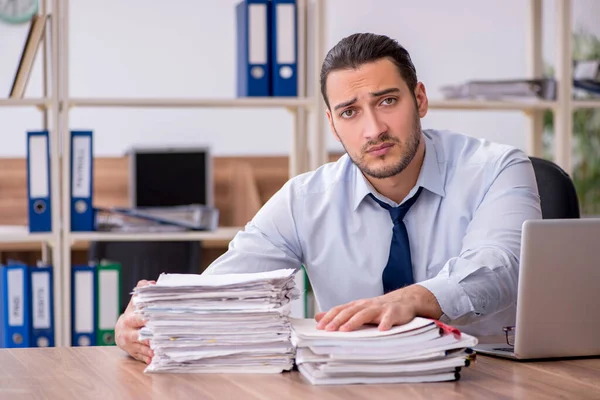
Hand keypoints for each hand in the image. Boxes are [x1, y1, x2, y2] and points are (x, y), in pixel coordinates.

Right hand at [115, 279, 154, 363]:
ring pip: (142, 348)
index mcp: (130, 318)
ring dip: (152, 350)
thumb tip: (152, 284)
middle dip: (152, 338)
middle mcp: (127, 332)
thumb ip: (143, 289)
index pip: (140, 318)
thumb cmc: (133, 314)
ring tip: (161, 350)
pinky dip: (150, 358)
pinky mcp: (132, 353)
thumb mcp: (136, 301)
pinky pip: (142, 357)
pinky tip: (157, 358)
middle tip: (162, 339)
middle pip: (141, 336)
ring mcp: (129, 344)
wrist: (121, 329)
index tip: (157, 321)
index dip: (149, 320)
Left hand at [314, 284, 441, 331]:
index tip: (319, 327)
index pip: (340, 310)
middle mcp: (366, 305)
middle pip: (350, 311)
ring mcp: (380, 308)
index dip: (329, 318)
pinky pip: (389, 318)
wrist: (403, 300)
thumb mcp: (358, 310)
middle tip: (328, 330)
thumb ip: (339, 314)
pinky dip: (385, 323)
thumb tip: (318, 317)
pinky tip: (382, 329)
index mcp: (357, 305)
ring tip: (346, 330)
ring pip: (365, 314)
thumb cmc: (378, 308)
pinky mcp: (394, 312)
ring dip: (355, 321)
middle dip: (338, 320)